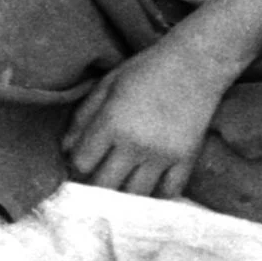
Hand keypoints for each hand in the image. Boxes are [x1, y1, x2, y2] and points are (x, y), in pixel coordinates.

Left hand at [62, 42, 228, 199]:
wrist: (195, 64)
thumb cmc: (146, 69)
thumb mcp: (107, 84)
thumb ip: (83, 117)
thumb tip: (66, 149)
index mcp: (112, 122)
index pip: (82, 163)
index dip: (75, 166)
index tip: (78, 163)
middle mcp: (135, 144)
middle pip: (105, 186)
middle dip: (94, 187)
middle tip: (94, 181)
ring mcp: (162, 156)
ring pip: (135, 196)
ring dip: (123, 195)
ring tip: (118, 186)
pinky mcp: (186, 161)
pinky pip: (167, 193)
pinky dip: (155, 194)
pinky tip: (146, 186)